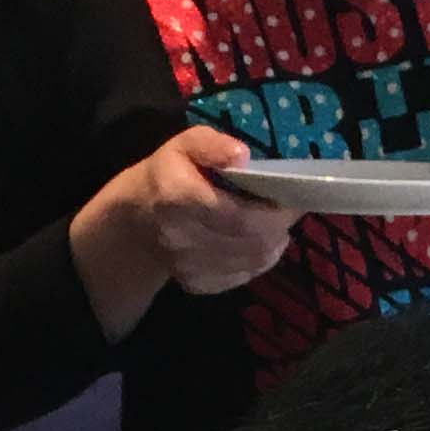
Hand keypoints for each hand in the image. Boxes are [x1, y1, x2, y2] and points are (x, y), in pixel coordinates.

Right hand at [83, 124, 299, 299]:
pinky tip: (259, 242)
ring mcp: (188, 267)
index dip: (274, 213)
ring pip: (252, 262)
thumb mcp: (184, 145)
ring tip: (277, 223)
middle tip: (290, 209)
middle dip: (279, 227)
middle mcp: (182, 239)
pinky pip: (243, 276)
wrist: (136, 219)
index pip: (239, 216)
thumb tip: (243, 156)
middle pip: (251, 243)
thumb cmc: (167, 175)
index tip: (293, 200)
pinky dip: (260, 260)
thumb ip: (212, 145)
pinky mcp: (197, 285)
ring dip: (273, 243)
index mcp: (178, 199)